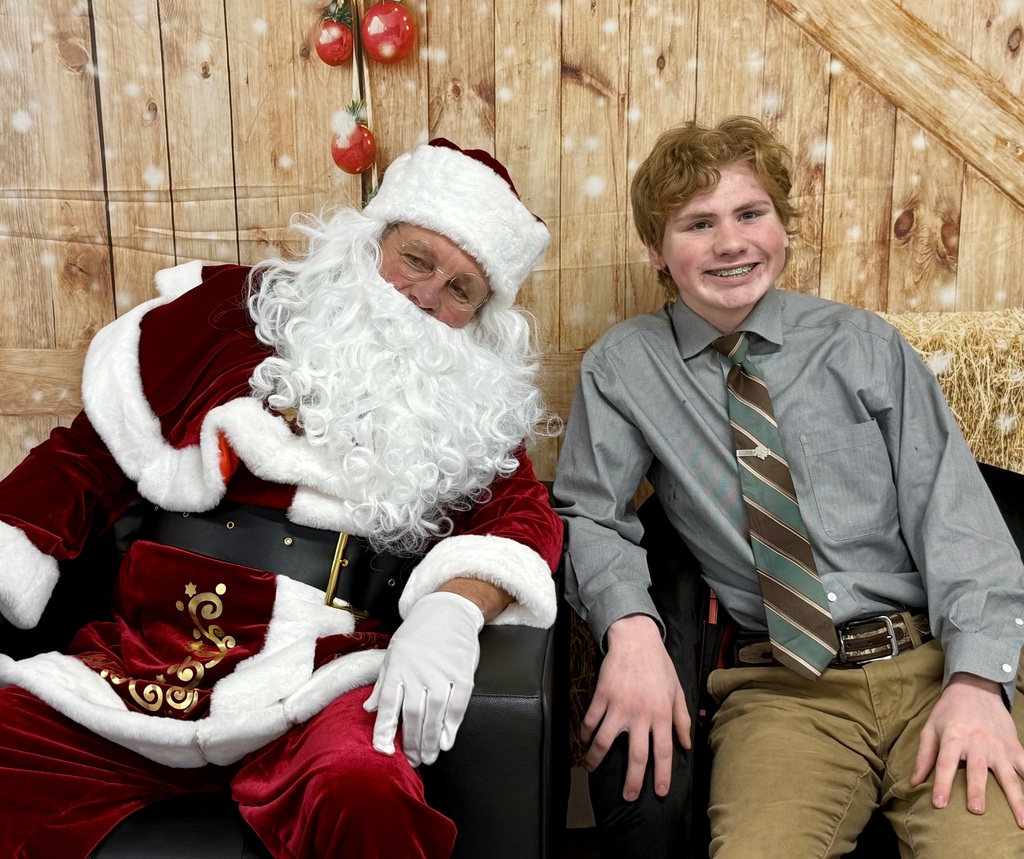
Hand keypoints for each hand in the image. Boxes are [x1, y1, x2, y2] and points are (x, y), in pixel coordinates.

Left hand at [364, 591, 484, 766]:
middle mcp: (418, 673)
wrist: (448, 611)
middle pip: (412, 715)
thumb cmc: (417, 634)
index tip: (383, 751)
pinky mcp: (463, 674)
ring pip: (434, 715)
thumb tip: (368, 710)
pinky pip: (457, 706)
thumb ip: (382, 684)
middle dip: (411, 743)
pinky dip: (452, 726)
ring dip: (430, 741)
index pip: (388, 705)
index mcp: (398, 668)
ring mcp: (442, 674)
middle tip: (412, 761)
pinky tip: (446, 741)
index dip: (384, 730)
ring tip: (428, 757)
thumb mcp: (393, 654)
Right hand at [582, 614, 690, 800]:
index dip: (661, 775)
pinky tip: (583, 742)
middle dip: (632, 780)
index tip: (658, 792)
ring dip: (596, 759)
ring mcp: (619, 705)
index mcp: (661, 714)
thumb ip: (682, 720)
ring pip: (604, 741)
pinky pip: (589, 721)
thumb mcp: (677, 691)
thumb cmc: (659, 665)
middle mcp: (640, 714)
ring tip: (592, 769)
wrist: (636, 639)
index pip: (663, 752)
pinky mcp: (601, 696)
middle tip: (628, 796)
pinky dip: (584, 735)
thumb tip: (686, 745)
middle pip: (636, 755)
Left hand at [911, 672, 1023, 827]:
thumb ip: (924, 757)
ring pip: (1009, 776)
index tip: (938, 804)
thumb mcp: (930, 728)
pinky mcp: (1014, 747)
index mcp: (953, 737)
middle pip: (977, 771)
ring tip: (1021, 822)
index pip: (945, 763)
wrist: (976, 688)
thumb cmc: (949, 712)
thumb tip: (913, 783)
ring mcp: (999, 747)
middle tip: (976, 811)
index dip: (941, 784)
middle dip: (977, 791)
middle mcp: (977, 743)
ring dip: (1016, 799)